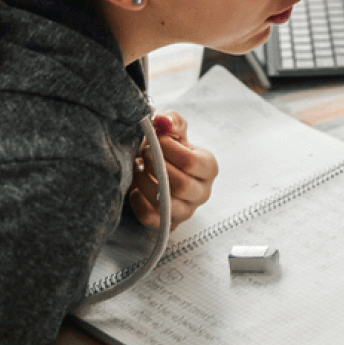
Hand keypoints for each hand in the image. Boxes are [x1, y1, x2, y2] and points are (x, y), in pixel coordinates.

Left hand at [130, 112, 217, 230]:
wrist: (157, 167)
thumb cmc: (168, 147)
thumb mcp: (173, 128)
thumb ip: (171, 121)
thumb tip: (161, 122)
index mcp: (208, 168)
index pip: (191, 162)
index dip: (167, 149)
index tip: (155, 139)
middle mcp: (202, 192)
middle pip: (181, 185)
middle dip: (155, 167)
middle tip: (143, 154)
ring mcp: (186, 211)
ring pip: (166, 204)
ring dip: (145, 183)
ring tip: (137, 168)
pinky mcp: (167, 223)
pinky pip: (151, 218)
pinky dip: (138, 202)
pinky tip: (135, 189)